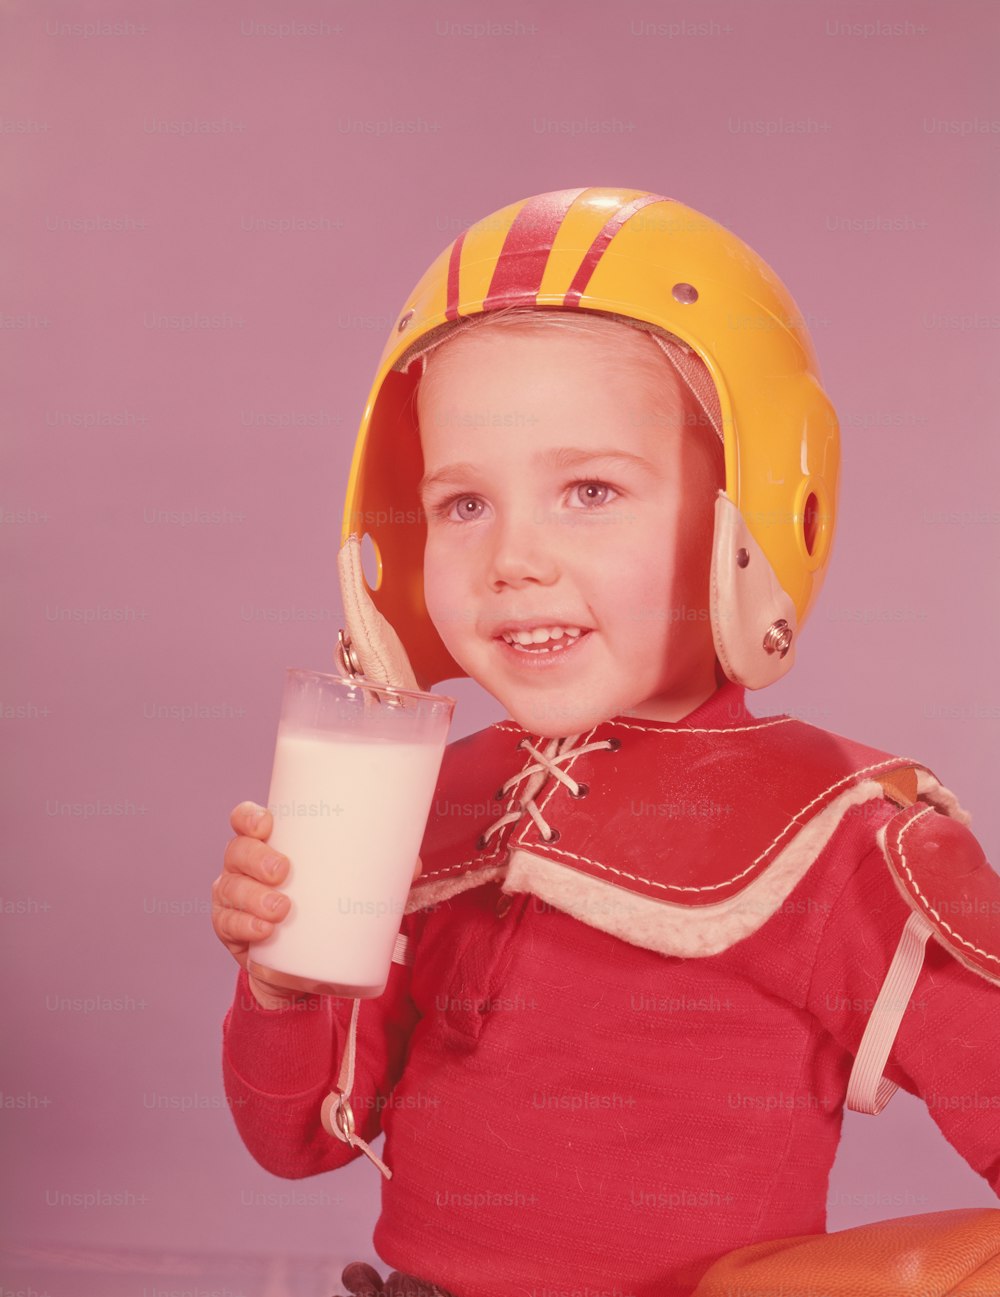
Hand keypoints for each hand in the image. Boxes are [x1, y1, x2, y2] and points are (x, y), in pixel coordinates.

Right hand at [212, 801, 422, 1009]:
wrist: (302, 968)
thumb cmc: (323, 910)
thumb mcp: (345, 888)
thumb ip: (378, 874)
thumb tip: (414, 864)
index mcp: (270, 846)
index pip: (246, 821)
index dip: (249, 817)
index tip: (268, 823)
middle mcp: (244, 868)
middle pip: (237, 851)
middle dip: (257, 858)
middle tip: (283, 872)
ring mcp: (233, 900)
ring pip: (230, 888)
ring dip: (253, 897)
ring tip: (281, 910)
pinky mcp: (230, 933)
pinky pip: (227, 925)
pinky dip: (244, 927)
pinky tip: (263, 932)